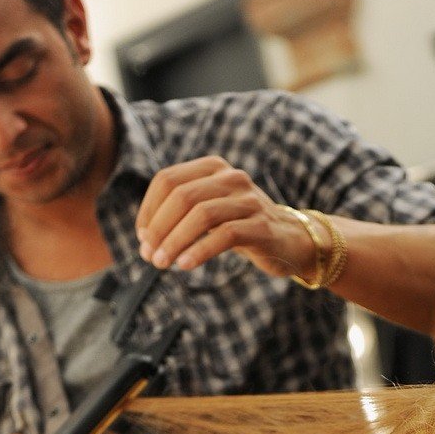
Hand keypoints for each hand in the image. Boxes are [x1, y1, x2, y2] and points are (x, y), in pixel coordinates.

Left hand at [135, 156, 317, 278]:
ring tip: (161, 264)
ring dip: (175, 241)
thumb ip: (181, 214)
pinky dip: (200, 251)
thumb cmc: (243, 228)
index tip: (142, 239)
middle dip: (159, 228)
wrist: (292, 241)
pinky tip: (185, 265)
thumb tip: (143, 236)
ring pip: (201, 215)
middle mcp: (231, 177)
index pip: (168, 180)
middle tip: (148, 256)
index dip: (148, 210)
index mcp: (213, 168)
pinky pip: (224, 235)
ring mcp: (249, 200)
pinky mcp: (261, 226)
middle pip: (182, 196)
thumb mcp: (211, 213)